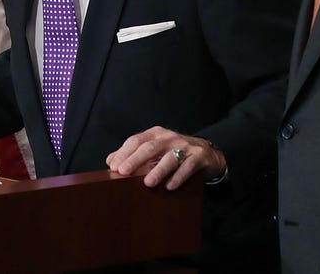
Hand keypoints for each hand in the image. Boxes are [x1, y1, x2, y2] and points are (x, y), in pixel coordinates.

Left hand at [105, 126, 225, 189]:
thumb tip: (110, 161)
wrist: (208, 154)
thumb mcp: (155, 150)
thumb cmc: (175, 153)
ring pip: (169, 158)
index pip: (136, 140)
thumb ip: (134, 154)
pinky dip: (178, 177)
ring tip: (147, 183)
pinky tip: (170, 186)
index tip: (113, 166)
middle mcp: (169, 137)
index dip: (123, 153)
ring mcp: (185, 146)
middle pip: (150, 147)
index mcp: (156, 134)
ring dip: (158, 171)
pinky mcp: (199, 156)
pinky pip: (188, 167)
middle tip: (123, 172)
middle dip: (135, 160)